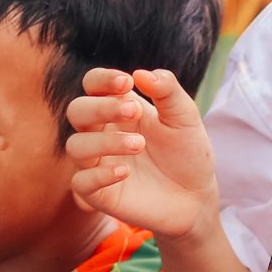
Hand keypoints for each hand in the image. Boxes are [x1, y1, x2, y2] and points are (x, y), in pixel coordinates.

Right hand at [65, 68, 220, 240]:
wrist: (196, 198)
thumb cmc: (187, 153)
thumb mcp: (185, 118)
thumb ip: (167, 91)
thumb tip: (141, 73)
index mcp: (119, 109)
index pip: (93, 85)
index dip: (102, 79)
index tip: (127, 82)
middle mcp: (102, 133)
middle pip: (77, 111)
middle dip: (101, 108)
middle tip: (135, 112)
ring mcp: (97, 163)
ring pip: (75, 146)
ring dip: (105, 142)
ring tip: (139, 145)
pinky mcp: (98, 194)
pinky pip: (80, 183)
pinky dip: (98, 175)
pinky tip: (124, 172)